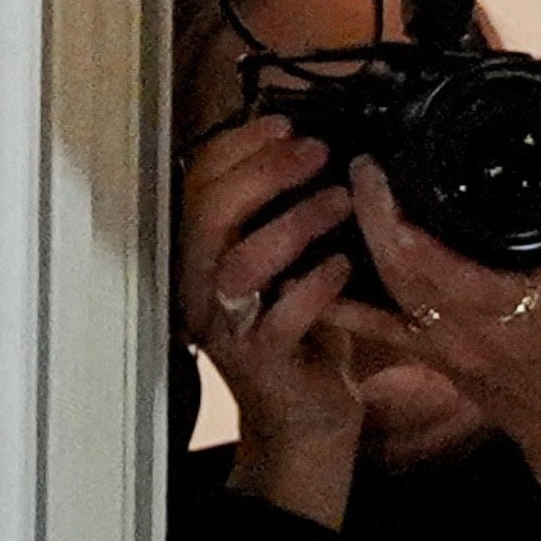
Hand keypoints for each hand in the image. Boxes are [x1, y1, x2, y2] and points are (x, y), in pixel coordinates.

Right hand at [177, 115, 364, 526]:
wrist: (305, 418)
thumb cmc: (304, 331)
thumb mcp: (292, 261)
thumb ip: (289, 210)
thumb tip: (315, 144)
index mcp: (200, 254)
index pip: (195, 183)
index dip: (237, 146)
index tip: (285, 122)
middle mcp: (200, 288)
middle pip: (209, 213)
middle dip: (264, 172)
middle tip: (316, 152)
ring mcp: (226, 327)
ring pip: (242, 261)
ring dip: (294, 221)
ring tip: (339, 200)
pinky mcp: (261, 362)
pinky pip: (283, 315)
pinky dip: (317, 284)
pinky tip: (345, 265)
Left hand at [331, 155, 540, 532]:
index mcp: (515, 307)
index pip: (439, 261)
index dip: (399, 215)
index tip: (383, 167)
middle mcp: (470, 330)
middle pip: (401, 271)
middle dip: (372, 215)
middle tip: (360, 166)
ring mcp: (443, 345)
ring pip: (385, 293)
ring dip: (357, 245)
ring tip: (339, 196)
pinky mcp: (427, 352)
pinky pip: (375, 326)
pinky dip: (339, 300)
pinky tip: (305, 271)